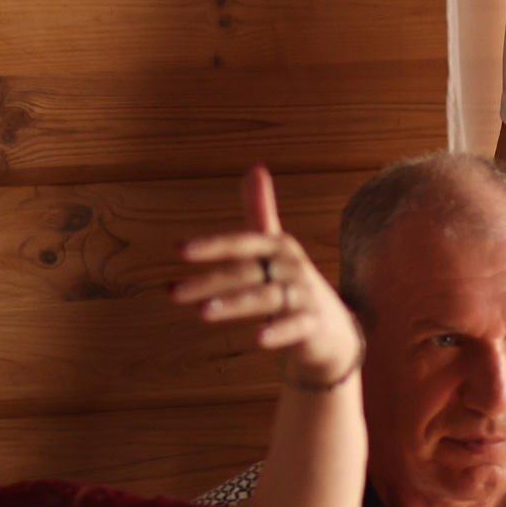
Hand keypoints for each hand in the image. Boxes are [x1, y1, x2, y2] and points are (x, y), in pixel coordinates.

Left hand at [172, 165, 361, 387]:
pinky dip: (277, 331)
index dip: (212, 245)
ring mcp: (305, 294)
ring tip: (201, 312)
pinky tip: (257, 338)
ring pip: (265, 297)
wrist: (333, 329)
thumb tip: (255, 168)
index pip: (242, 242)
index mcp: (279, 246)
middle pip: (245, 273)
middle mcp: (292, 266)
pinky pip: (295, 326)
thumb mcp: (277, 249)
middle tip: (172, 292)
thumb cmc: (295, 285)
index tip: (179, 250)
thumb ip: (261, 212)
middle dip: (208, 282)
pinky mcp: (314, 323)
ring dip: (234, 304)